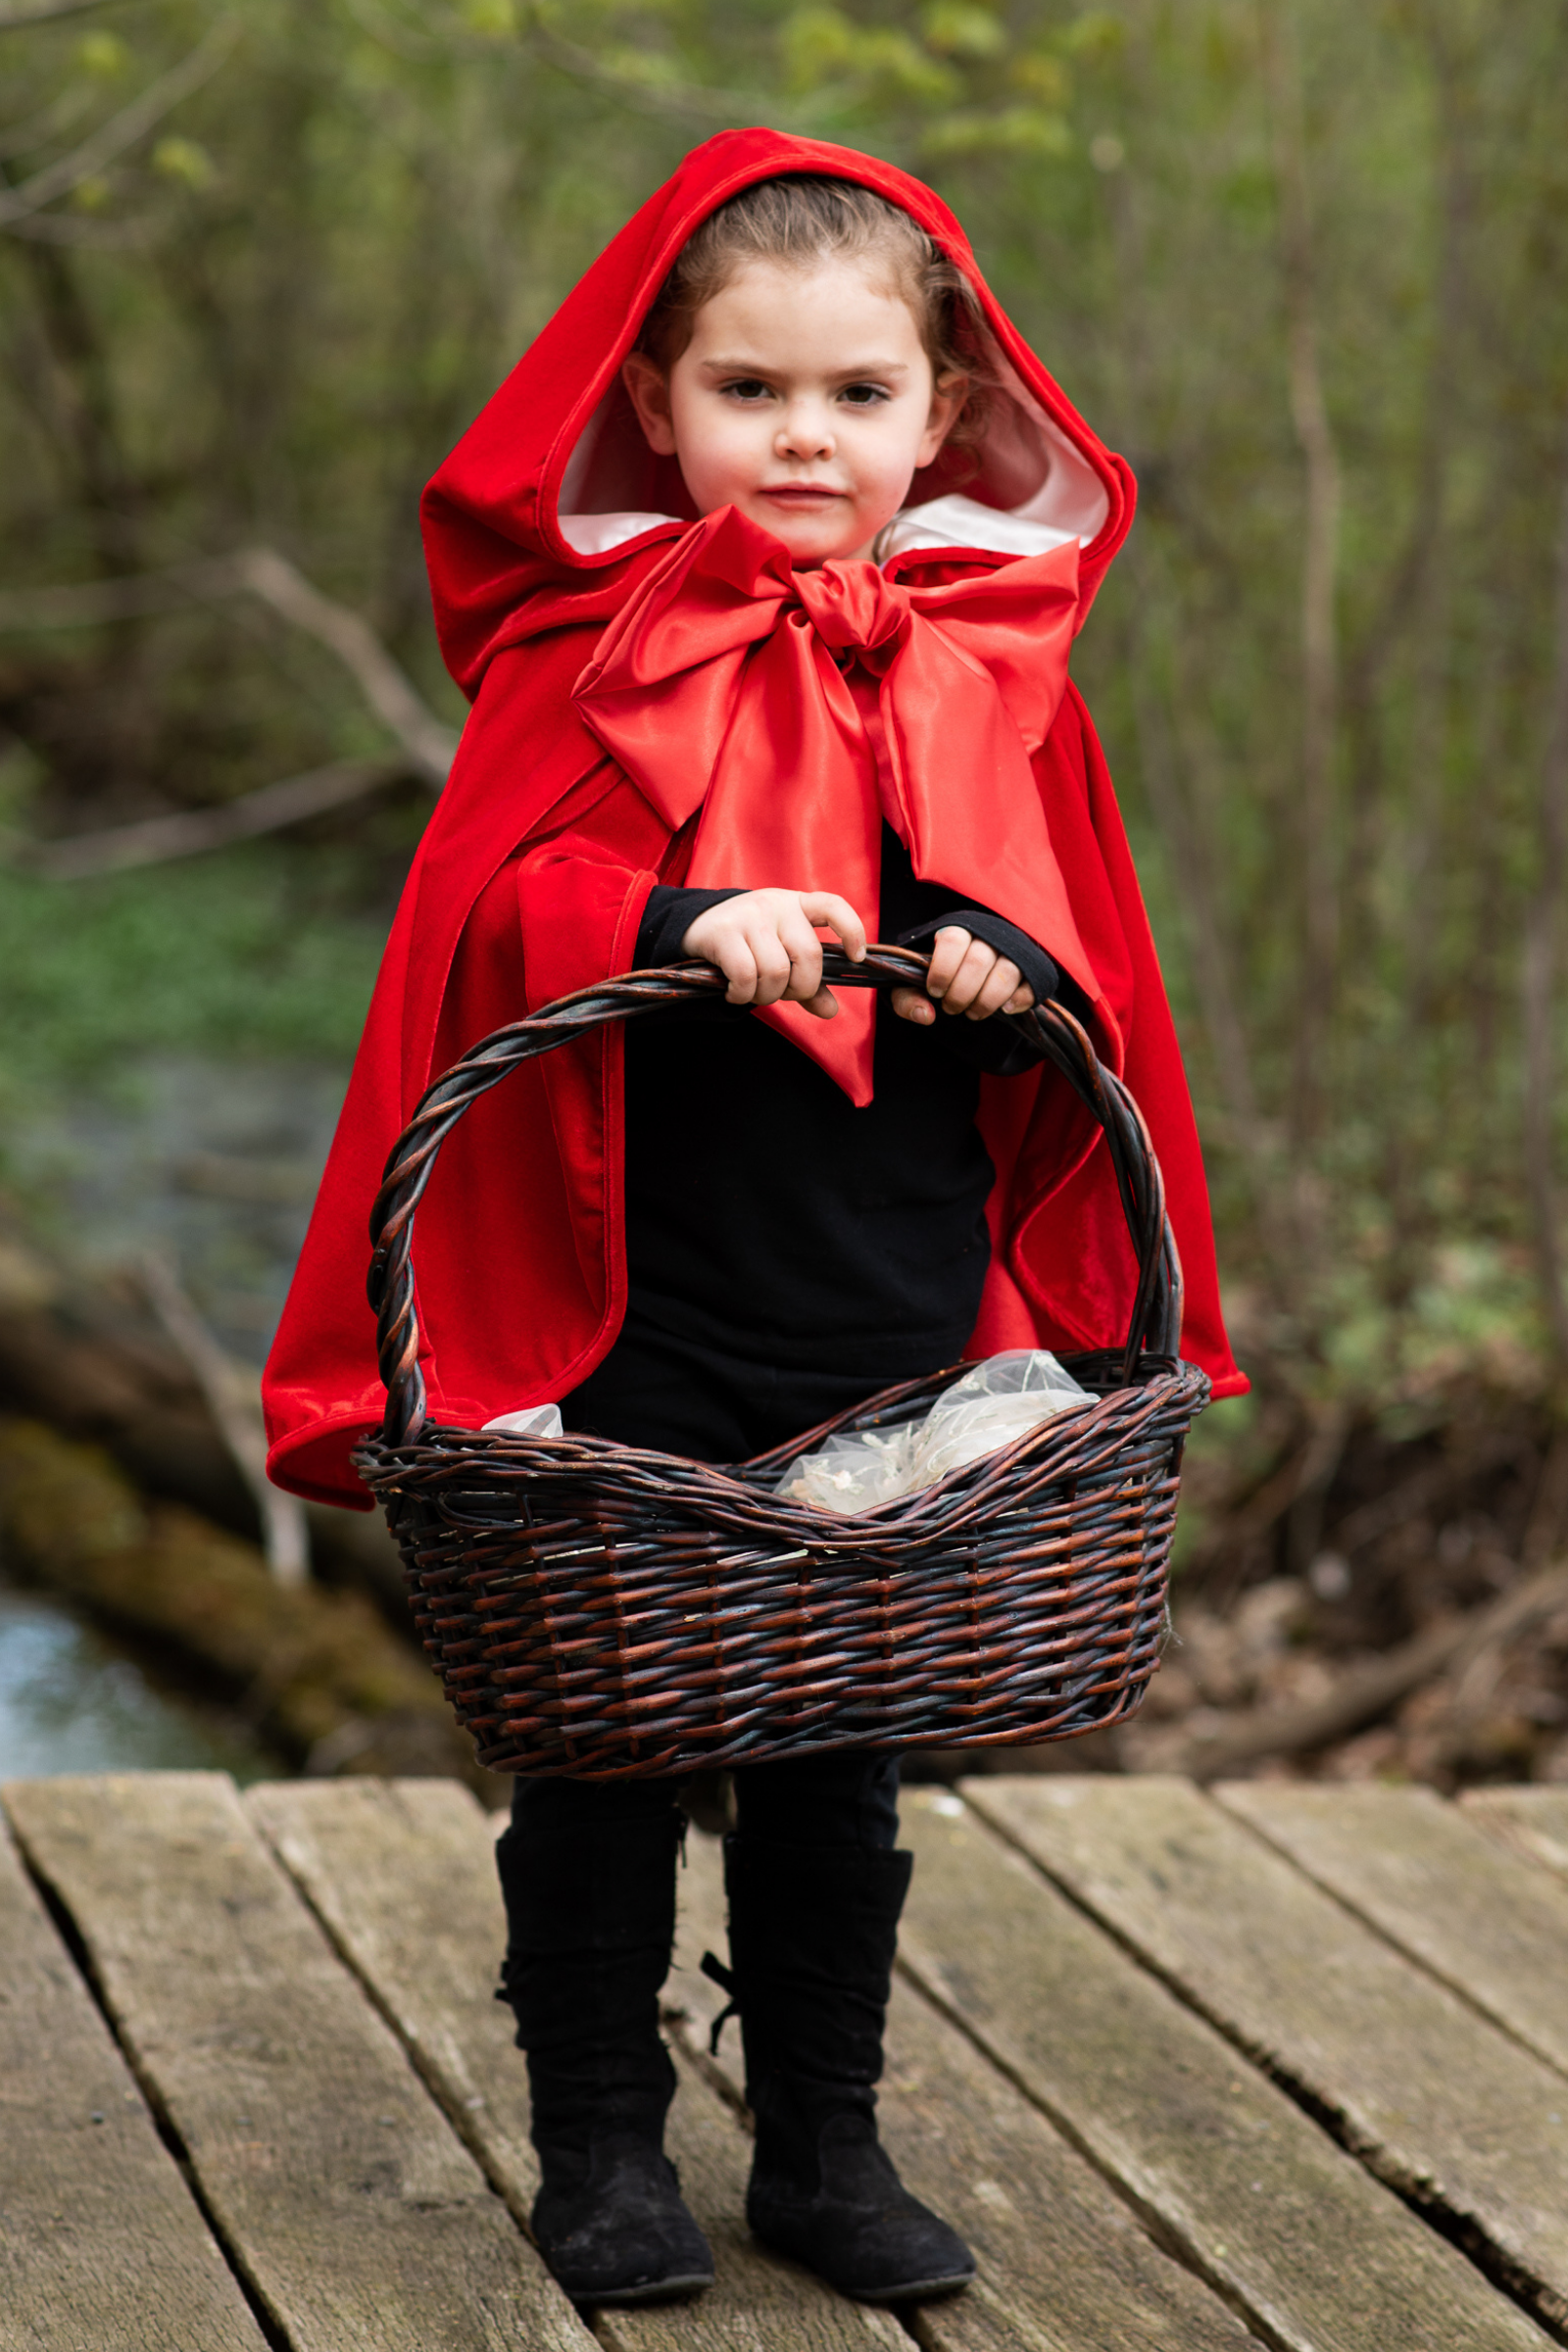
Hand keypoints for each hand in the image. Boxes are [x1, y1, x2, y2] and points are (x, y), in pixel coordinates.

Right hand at [682, 889, 866, 1020]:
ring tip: (753, 993)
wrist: (695, 925)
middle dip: (800, 988)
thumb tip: (831, 1011)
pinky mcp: (724, 932)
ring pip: (777, 971)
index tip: (856, 957)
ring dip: (767, 995)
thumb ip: (807, 981)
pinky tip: (734, 993)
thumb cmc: (748, 943)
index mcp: (797, 905)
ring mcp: (750, 916)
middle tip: (781, 993)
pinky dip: (743, 995)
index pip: (833, 906)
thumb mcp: (781, 952)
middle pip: (808, 955)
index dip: (852, 930)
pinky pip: (746, 975)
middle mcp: (776, 905)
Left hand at [892, 926, 1033, 1025]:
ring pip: (1007, 972)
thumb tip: (926, 1015)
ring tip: (972, 1013)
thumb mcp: (911, 987)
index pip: (954, 940)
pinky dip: (1018, 1000)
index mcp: (957, 931)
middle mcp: (988, 936)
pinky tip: (1003, 1010)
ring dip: (987, 1000)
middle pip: (979, 960)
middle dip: (962, 992)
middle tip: (951, 1008)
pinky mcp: (1031, 972)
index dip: (943, 969)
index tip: (935, 991)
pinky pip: (1031, 985)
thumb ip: (906, 999)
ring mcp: (1013, 953)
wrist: (964, 977)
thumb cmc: (935, 979)